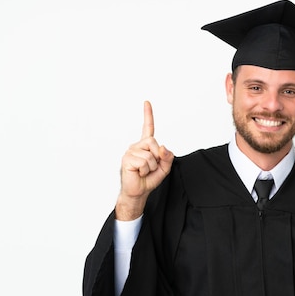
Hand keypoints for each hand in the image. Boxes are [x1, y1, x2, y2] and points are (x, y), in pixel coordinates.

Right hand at [115, 101, 172, 219]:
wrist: (138, 192)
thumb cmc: (149, 179)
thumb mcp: (164, 168)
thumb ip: (167, 157)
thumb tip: (163, 147)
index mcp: (145, 146)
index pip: (148, 128)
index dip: (148, 115)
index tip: (146, 102)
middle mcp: (136, 146)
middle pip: (153, 142)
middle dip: (157, 158)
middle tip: (150, 168)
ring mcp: (130, 152)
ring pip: (150, 155)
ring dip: (152, 167)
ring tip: (144, 172)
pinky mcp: (127, 159)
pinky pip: (144, 162)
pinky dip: (145, 170)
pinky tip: (139, 173)